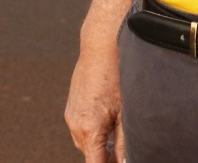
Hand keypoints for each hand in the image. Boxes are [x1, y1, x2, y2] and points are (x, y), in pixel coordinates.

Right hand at [64, 41, 125, 162]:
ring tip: (117, 137)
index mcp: (89, 129)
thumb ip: (124, 143)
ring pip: (85, 143)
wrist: (99, 47)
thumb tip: (126, 161)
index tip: (118, 162)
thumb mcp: (125, 112)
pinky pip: (80, 129)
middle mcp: (75, 125)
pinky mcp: (71, 107)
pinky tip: (108, 122)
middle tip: (123, 154)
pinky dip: (93, 132)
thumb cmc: (116, 76)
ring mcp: (71, 115)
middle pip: (90, 155)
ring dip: (99, 145)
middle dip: (105, 158)